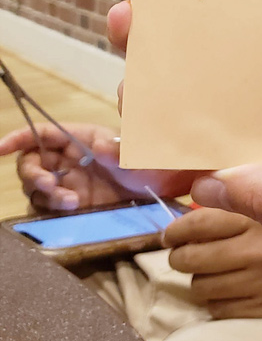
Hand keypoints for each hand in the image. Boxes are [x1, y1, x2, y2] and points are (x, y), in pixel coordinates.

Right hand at [0, 121, 193, 211]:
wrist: (166, 191)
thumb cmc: (154, 162)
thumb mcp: (139, 154)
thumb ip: (119, 149)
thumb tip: (98, 146)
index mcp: (81, 137)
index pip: (42, 133)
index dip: (19, 137)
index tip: (1, 147)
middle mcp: (70, 158)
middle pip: (32, 162)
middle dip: (33, 173)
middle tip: (51, 185)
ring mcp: (71, 182)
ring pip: (37, 187)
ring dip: (46, 194)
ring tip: (71, 201)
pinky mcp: (74, 205)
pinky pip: (48, 206)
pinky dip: (51, 208)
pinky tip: (72, 208)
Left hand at [164, 207, 261, 319]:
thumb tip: (215, 181)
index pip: (199, 221)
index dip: (178, 226)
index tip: (172, 230)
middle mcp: (256, 251)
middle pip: (191, 258)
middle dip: (179, 254)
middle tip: (180, 251)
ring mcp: (261, 285)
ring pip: (202, 287)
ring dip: (198, 278)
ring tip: (206, 271)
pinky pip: (221, 310)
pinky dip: (216, 301)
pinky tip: (226, 291)